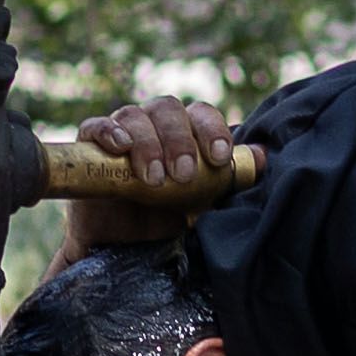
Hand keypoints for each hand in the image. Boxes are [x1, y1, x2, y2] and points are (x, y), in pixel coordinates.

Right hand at [64, 96, 235, 250]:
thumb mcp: (202, 201)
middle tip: (183, 175)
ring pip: (135, 116)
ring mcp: (121, 132)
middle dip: (179, 140)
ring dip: (148, 143)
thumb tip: (265, 156)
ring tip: (153, 179)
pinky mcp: (89, 148)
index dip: (212, 129)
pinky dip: (108, 131)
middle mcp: (154, 124)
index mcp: (185, 131)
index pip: (202, 113)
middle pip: (168, 109)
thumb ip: (230, 179)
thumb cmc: (166, 216)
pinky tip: (121, 147)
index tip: (218, 158)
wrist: (122, 246)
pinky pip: (95, 125)